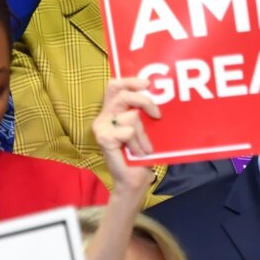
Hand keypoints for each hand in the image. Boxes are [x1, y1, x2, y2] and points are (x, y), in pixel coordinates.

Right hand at [91, 77, 159, 197]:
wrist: (133, 178)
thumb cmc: (140, 152)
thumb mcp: (144, 126)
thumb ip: (143, 111)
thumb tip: (158, 95)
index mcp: (112, 110)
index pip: (115, 86)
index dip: (130, 81)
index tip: (147, 84)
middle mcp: (104, 116)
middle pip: (123, 95)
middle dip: (145, 102)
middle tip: (157, 115)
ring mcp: (102, 127)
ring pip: (131, 116)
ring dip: (144, 134)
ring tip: (144, 148)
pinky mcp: (103, 138)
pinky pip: (128, 131)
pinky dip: (138, 143)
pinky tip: (136, 153)